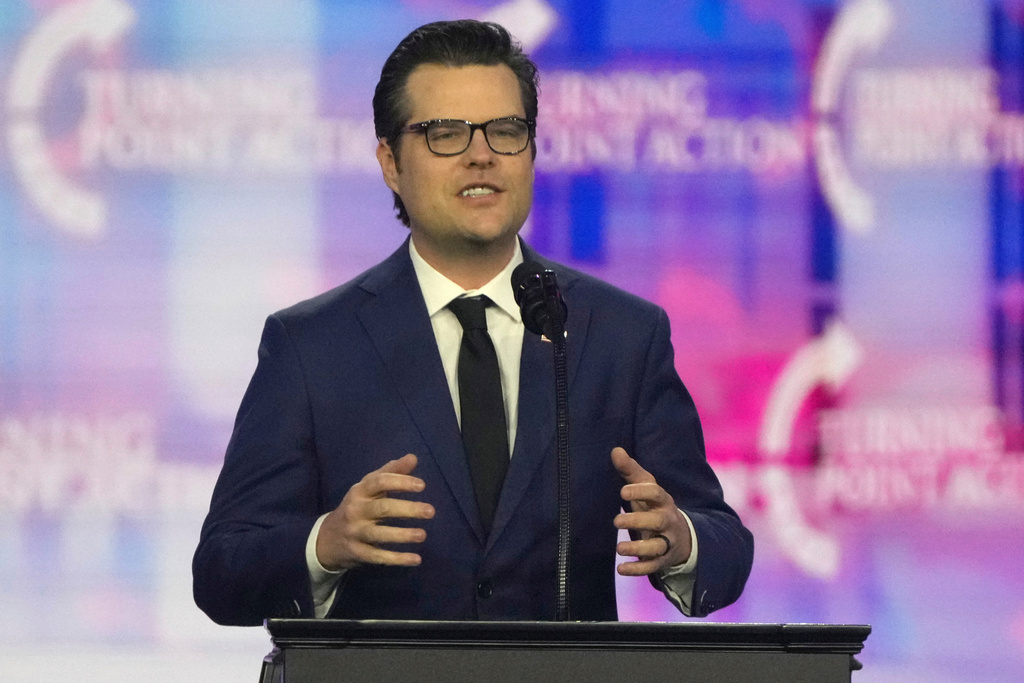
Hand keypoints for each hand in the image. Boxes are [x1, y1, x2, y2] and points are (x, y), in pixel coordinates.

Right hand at [316, 453, 434, 570]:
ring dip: (402, 535)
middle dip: (407, 509)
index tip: (422, 485)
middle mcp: (355, 510)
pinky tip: (415, 559)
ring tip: (423, 535)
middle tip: (431, 511)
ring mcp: (355, 532)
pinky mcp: (357, 552)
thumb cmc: (357, 507)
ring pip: (379, 534)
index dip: (400, 482)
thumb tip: (413, 458)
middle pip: (382, 508)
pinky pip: (378, 556)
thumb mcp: (368, 487)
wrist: (327, 538)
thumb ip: (391, 472)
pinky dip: (397, 559)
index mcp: (359, 491)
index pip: (379, 482)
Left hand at [612, 446, 691, 575]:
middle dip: (638, 521)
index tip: (623, 492)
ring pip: (657, 547)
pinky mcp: (662, 560)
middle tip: (616, 521)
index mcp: (663, 500)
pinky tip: (621, 569)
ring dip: (638, 549)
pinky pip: (652, 567)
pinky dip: (638, 569)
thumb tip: (615, 450)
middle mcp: (667, 521)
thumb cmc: (654, 505)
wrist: (680, 535)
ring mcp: (667, 542)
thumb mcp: (646, 487)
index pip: (657, 493)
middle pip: (657, 521)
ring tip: (619, 548)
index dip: (641, 491)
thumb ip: (630, 470)